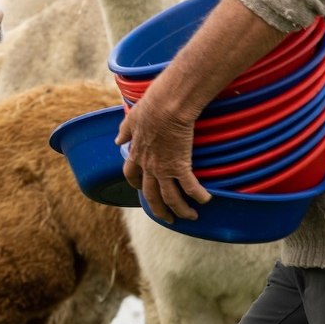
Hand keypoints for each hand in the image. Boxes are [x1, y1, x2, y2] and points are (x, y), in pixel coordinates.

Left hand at [119, 90, 210, 221]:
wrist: (167, 106)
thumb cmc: (151, 106)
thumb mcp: (132, 118)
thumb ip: (125, 130)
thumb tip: (118, 139)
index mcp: (137, 154)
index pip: (132, 176)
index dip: (137, 185)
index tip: (142, 188)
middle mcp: (148, 167)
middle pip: (151, 196)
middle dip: (159, 210)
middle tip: (167, 218)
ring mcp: (164, 169)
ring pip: (170, 198)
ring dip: (180, 210)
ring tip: (190, 217)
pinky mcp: (180, 166)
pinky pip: (190, 187)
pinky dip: (198, 196)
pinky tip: (206, 199)